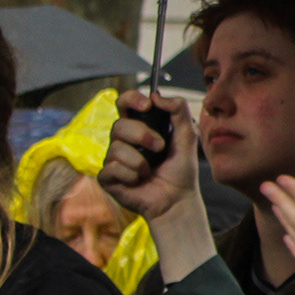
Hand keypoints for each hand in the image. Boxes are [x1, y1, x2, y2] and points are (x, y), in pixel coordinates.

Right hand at [98, 91, 197, 219]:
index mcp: (140, 126)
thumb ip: (178, 112)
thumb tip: (157, 96)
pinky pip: (112, 168)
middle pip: (119, 125)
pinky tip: (139, 180)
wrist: (177, 198)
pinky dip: (131, 175)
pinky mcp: (107, 177)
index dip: (131, 99)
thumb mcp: (187, 136)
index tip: (147, 104)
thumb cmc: (180, 168)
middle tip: (160, 147)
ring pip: (116, 148)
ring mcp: (113, 159)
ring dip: (140, 160)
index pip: (125, 103)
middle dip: (142, 134)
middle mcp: (123, 141)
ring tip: (150, 170)